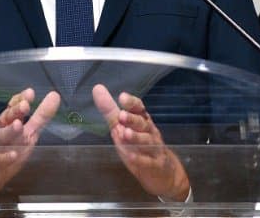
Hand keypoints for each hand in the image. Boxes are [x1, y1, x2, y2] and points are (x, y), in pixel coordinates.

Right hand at [0, 88, 60, 196]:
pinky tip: (13, 155)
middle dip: (15, 111)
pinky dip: (5, 157)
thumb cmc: (5, 149)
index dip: (20, 100)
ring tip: (18, 125)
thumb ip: (40, 116)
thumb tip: (55, 95)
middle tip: (25, 105)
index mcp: (6, 123)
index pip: (13, 107)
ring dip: (9, 131)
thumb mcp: (24, 132)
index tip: (30, 92)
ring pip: (0, 137)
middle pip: (6, 119)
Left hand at [92, 84, 189, 201]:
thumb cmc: (138, 144)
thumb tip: (97, 88)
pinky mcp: (155, 165)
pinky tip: (131, 156)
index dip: (132, 103)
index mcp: (142, 120)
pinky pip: (148, 162)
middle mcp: (149, 132)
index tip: (122, 97)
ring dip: (136, 137)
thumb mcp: (122, 126)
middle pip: (143, 124)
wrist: (163, 172)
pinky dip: (140, 159)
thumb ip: (110, 110)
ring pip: (146, 141)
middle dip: (133, 119)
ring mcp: (154, 149)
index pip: (139, 109)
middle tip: (122, 115)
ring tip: (125, 133)